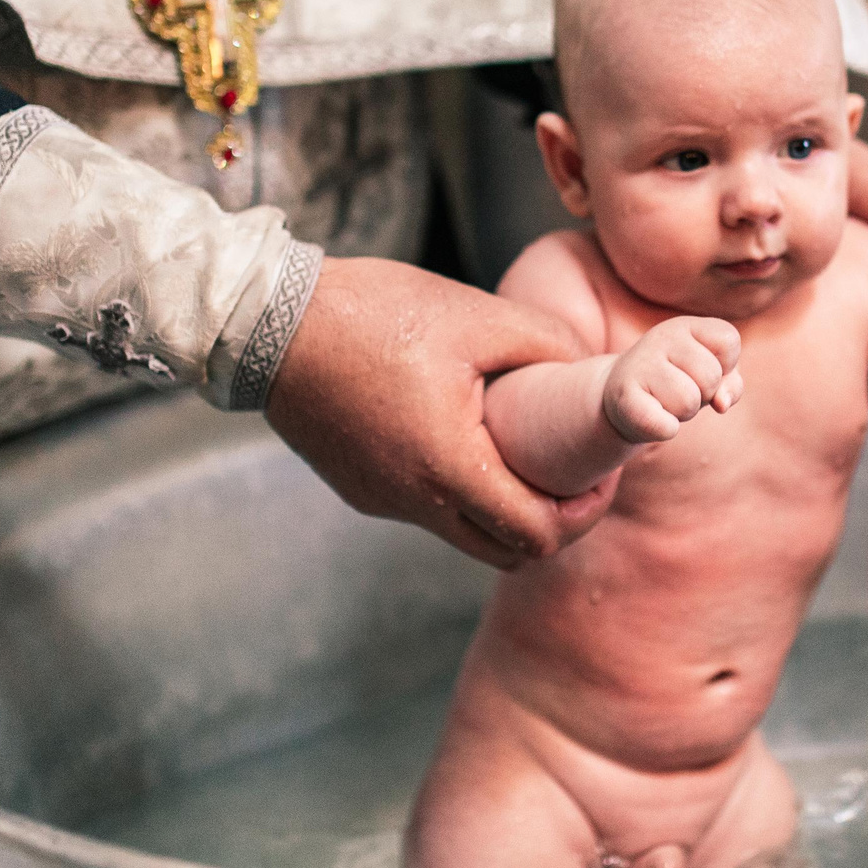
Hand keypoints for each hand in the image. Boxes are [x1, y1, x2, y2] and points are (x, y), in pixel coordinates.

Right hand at [265, 257, 611, 570]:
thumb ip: (549, 343)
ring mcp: (382, 500)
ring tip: (523, 451)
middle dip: (553, 523)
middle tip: (575, 477)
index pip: (537, 536)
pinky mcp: (360, 488)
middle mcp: (413, 501)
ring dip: (504, 509)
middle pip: (506, 553)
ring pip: (465, 534)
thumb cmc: (371, 313)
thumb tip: (591, 367)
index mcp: (448, 467)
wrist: (267, 321)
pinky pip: (425, 508)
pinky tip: (466, 437)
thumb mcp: (478, 315)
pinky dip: (459, 491)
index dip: (583, 513)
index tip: (600, 475)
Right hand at [603, 317, 742, 443]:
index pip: (728, 341)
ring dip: (684, 412)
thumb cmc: (676, 383)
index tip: (701, 370)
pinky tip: (652, 417)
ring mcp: (640, 365)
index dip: (725, 365)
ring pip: (689, 401)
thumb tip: (721, 403)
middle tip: (680, 390)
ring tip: (665, 401)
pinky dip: (666, 429)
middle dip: (703, 394)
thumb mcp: (711, 377)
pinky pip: (665, 425)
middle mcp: (661, 338)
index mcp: (685, 326)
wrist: (621, 397)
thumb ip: (731, 385)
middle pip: (711, 377)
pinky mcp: (625, 398)